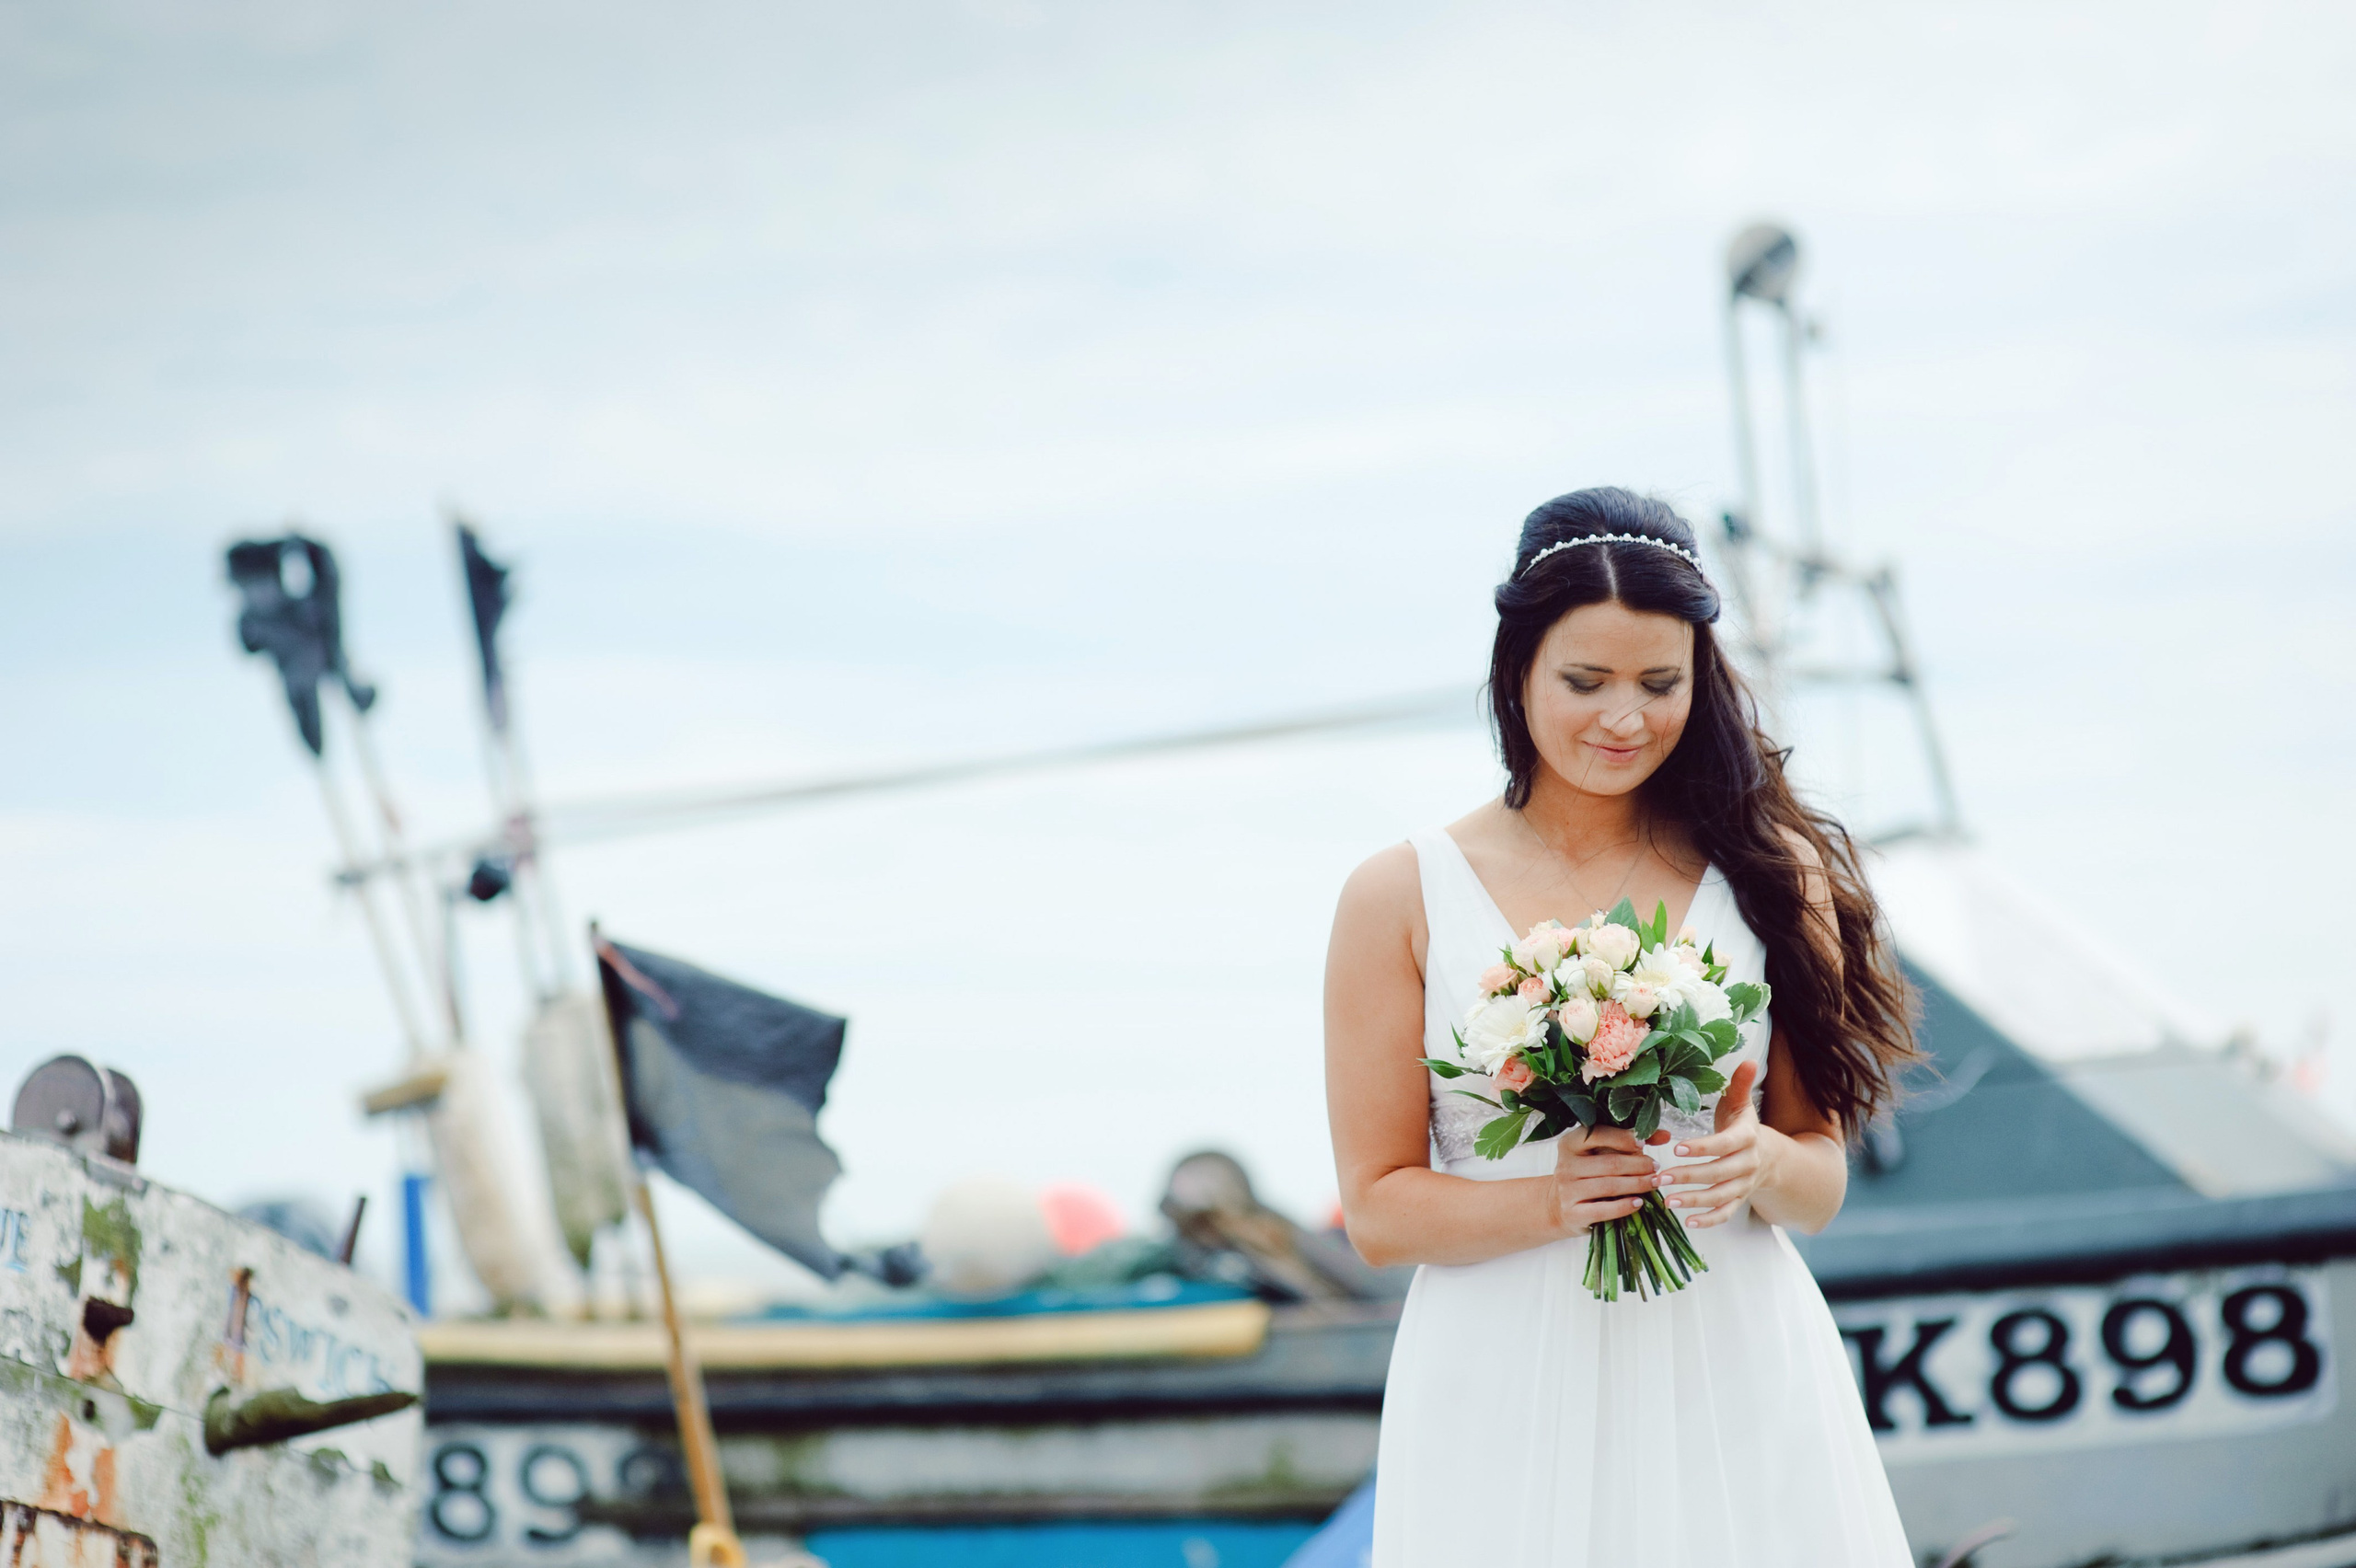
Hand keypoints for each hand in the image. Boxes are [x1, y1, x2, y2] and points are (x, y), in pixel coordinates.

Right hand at [1551, 1121, 1668, 1235]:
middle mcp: (1566, 1165)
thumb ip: (1629, 1143)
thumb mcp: (1600, 1154)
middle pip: (1610, 1163)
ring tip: (1654, 1182)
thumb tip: (1665, 1135)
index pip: (1599, 1135)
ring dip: (1637, 1184)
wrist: (1558, 1206)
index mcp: (1570, 1144)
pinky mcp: (1573, 1213)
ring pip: (1609, 1186)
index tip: (1644, 1143)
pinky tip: (1639, 1202)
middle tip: (1655, 1167)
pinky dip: (1625, 1206)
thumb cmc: (1586, 1175)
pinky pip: (1603, 1209)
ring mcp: (1567, 1190)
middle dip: (1638, 1165)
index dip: (1625, 1138)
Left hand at [1663, 1060, 1769, 1229]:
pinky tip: (1688, 1223)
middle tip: (1659, 1178)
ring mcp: (1743, 1185)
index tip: (1676, 1148)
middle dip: (1689, 1177)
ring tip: (1667, 1201)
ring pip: (1721, 1197)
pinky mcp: (1739, 1200)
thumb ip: (1740, 1085)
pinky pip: (1726, 1214)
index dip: (1703, 1148)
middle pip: (1719, 1174)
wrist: (1769, 1157)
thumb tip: (1750, 1059)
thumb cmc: (1743, 1126)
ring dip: (1694, 1201)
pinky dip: (1709, 1221)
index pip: (1725, 1144)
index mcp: (1747, 1138)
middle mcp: (1747, 1164)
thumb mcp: (1741, 1105)